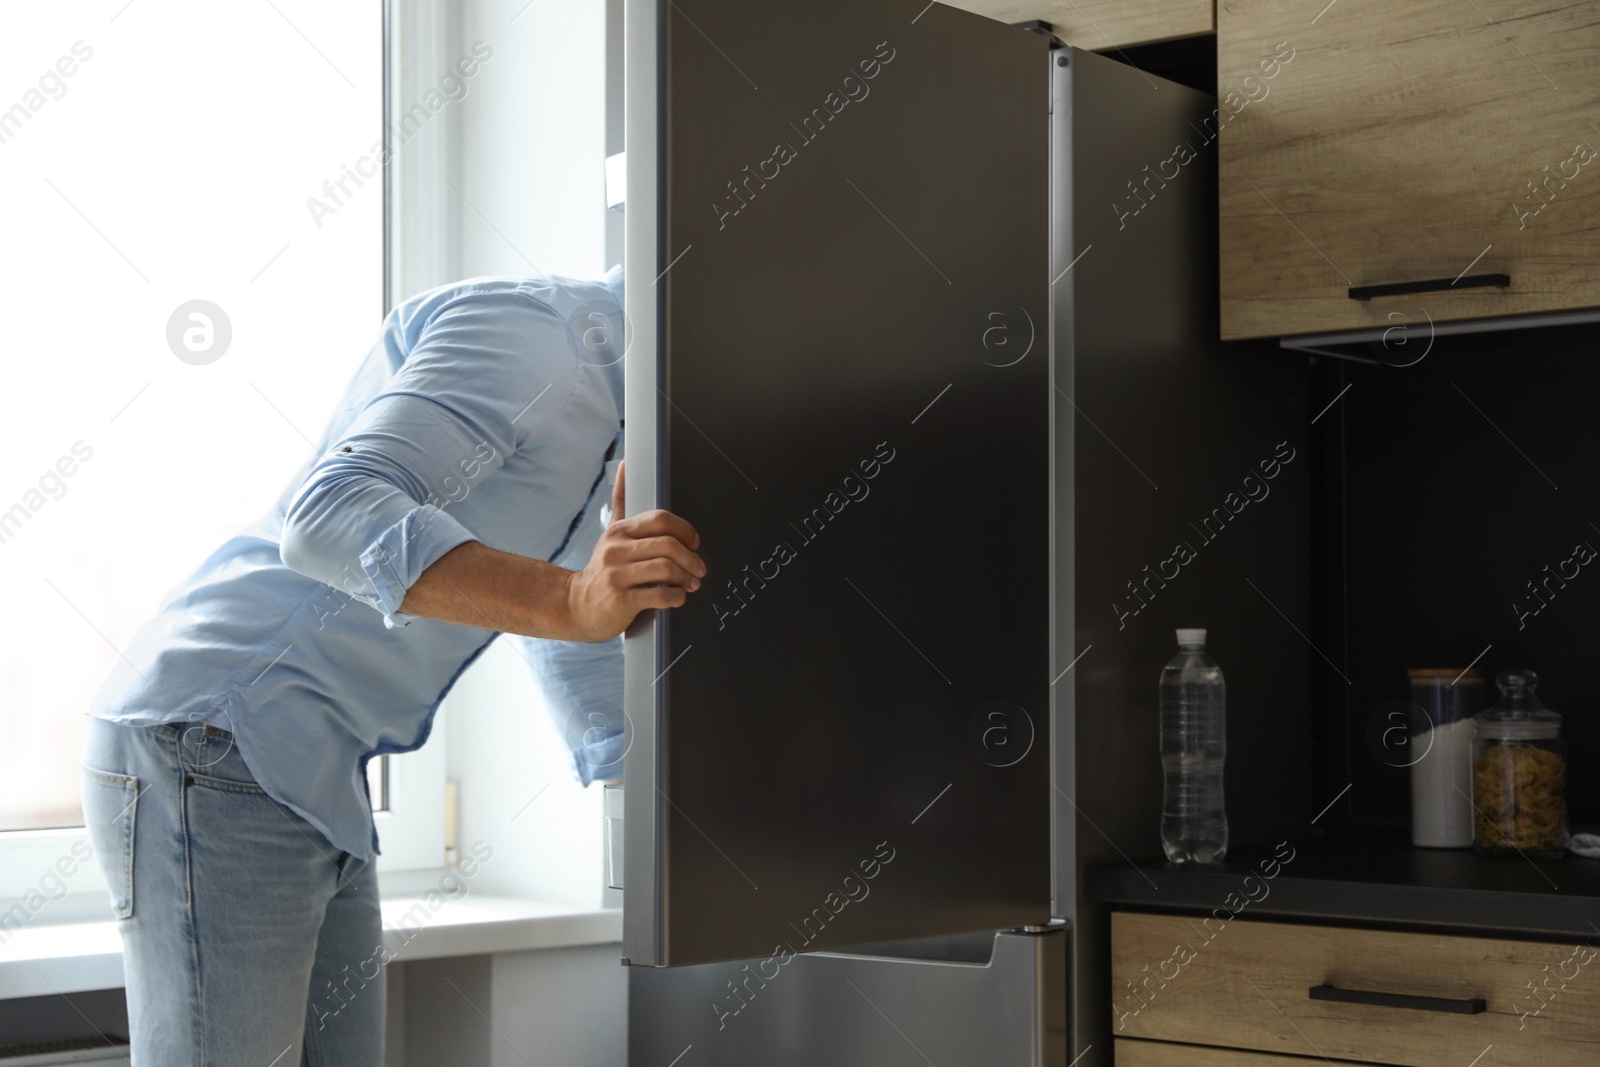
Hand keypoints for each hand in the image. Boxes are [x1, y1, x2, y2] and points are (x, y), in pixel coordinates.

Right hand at [564, 460, 705, 640]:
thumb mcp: (610, 534)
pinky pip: (659, 595)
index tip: (694, 543)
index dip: (685, 530)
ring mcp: (616, 575)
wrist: (575, 605)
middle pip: (668, 545)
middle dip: (691, 559)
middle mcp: (615, 550)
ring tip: (690, 583)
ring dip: (686, 578)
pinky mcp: (620, 600)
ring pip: (666, 569)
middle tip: (699, 569)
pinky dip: (676, 597)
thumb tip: (624, 464)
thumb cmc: (601, 571)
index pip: (660, 519)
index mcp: (619, 531)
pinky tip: (677, 597)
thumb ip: (620, 501)